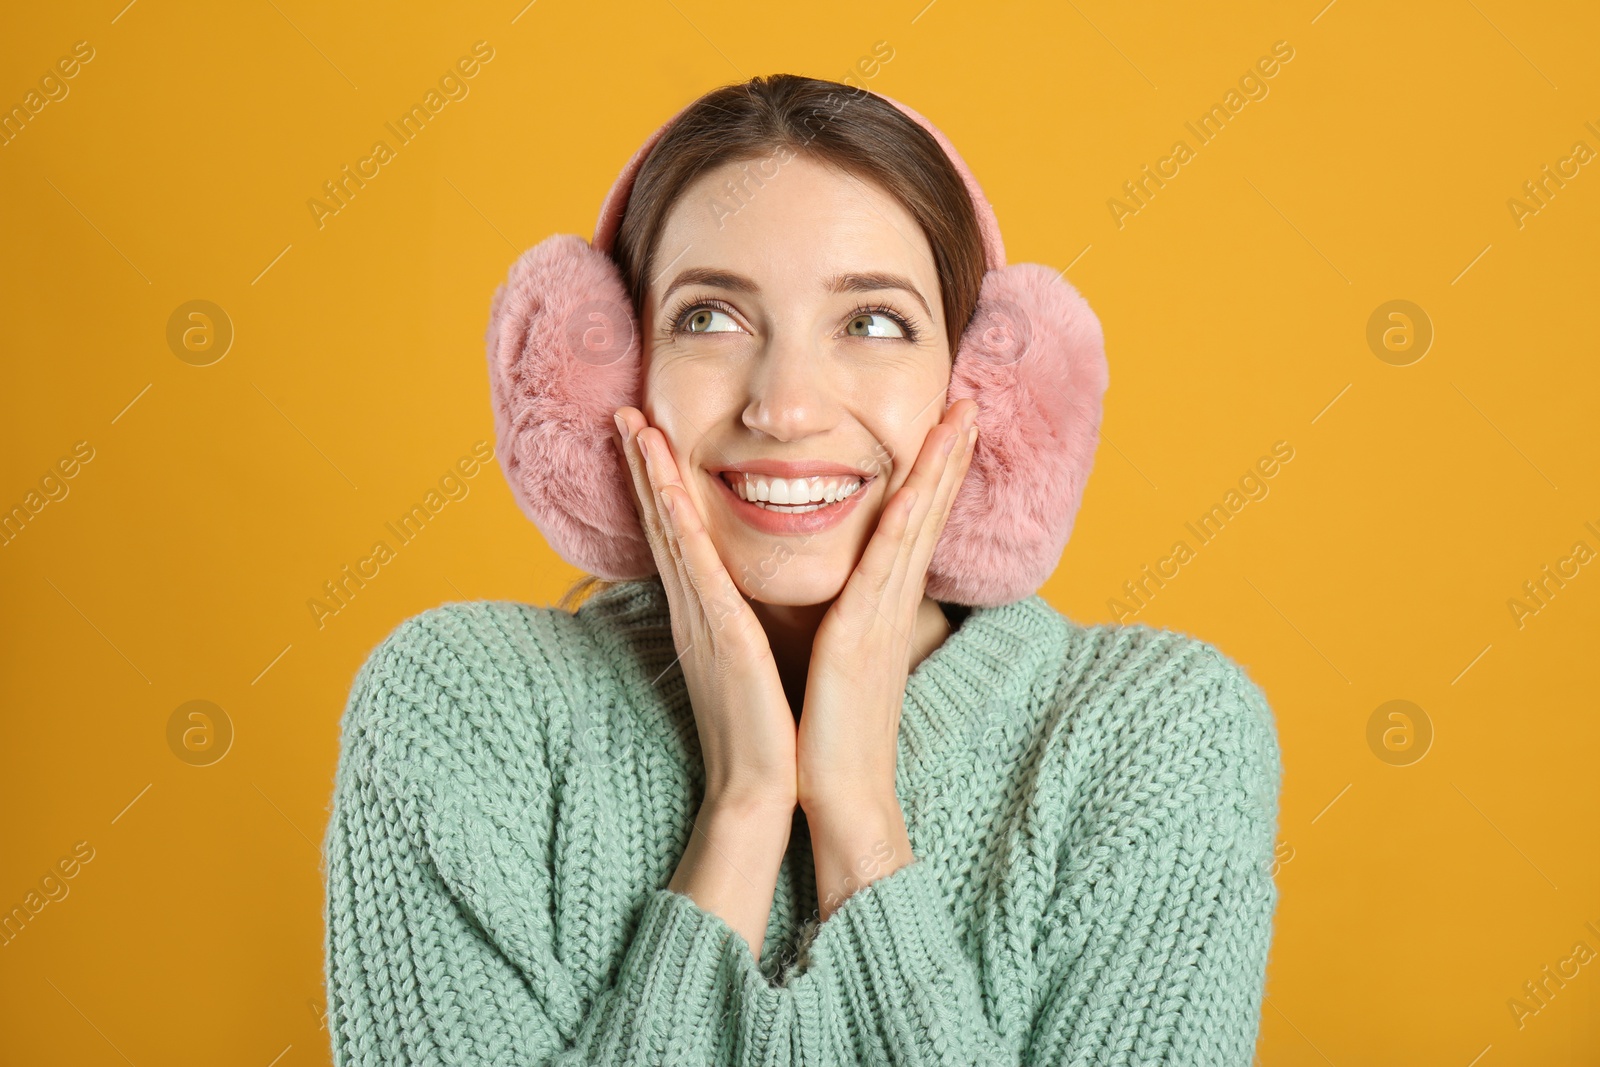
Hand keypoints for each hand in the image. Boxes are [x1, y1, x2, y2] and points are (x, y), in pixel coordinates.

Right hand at [612, 407, 798, 812]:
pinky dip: (682, 530)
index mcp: (706, 613)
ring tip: (636, 428)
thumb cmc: (764, 730)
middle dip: (644, 466)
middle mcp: (695, 610)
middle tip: (625, 411)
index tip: (647, 435)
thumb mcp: (752, 660)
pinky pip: (699, 574)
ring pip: (673, 536)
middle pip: (663, 523)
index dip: (659, 484)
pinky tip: (670, 494)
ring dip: (654, 480)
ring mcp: (703, 622)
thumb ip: (741, 623)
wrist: (761, 790)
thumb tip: (745, 598)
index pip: (678, 534)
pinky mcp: (723, 639)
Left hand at [795, 398, 979, 817]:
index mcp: (881, 607)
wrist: (838, 795)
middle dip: (948, 455)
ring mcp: (884, 614)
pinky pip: (888, 560)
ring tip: (960, 416)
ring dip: (939, 466)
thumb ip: (844, 623)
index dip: (933, 475)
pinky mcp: (864, 631)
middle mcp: (892, 603)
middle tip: (969, 402)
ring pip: (916, 523)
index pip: (912, 526)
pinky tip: (916, 480)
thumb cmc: (828, 733)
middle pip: (927, 512)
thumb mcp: (837, 662)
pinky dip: (907, 516)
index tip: (948, 430)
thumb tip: (841, 603)